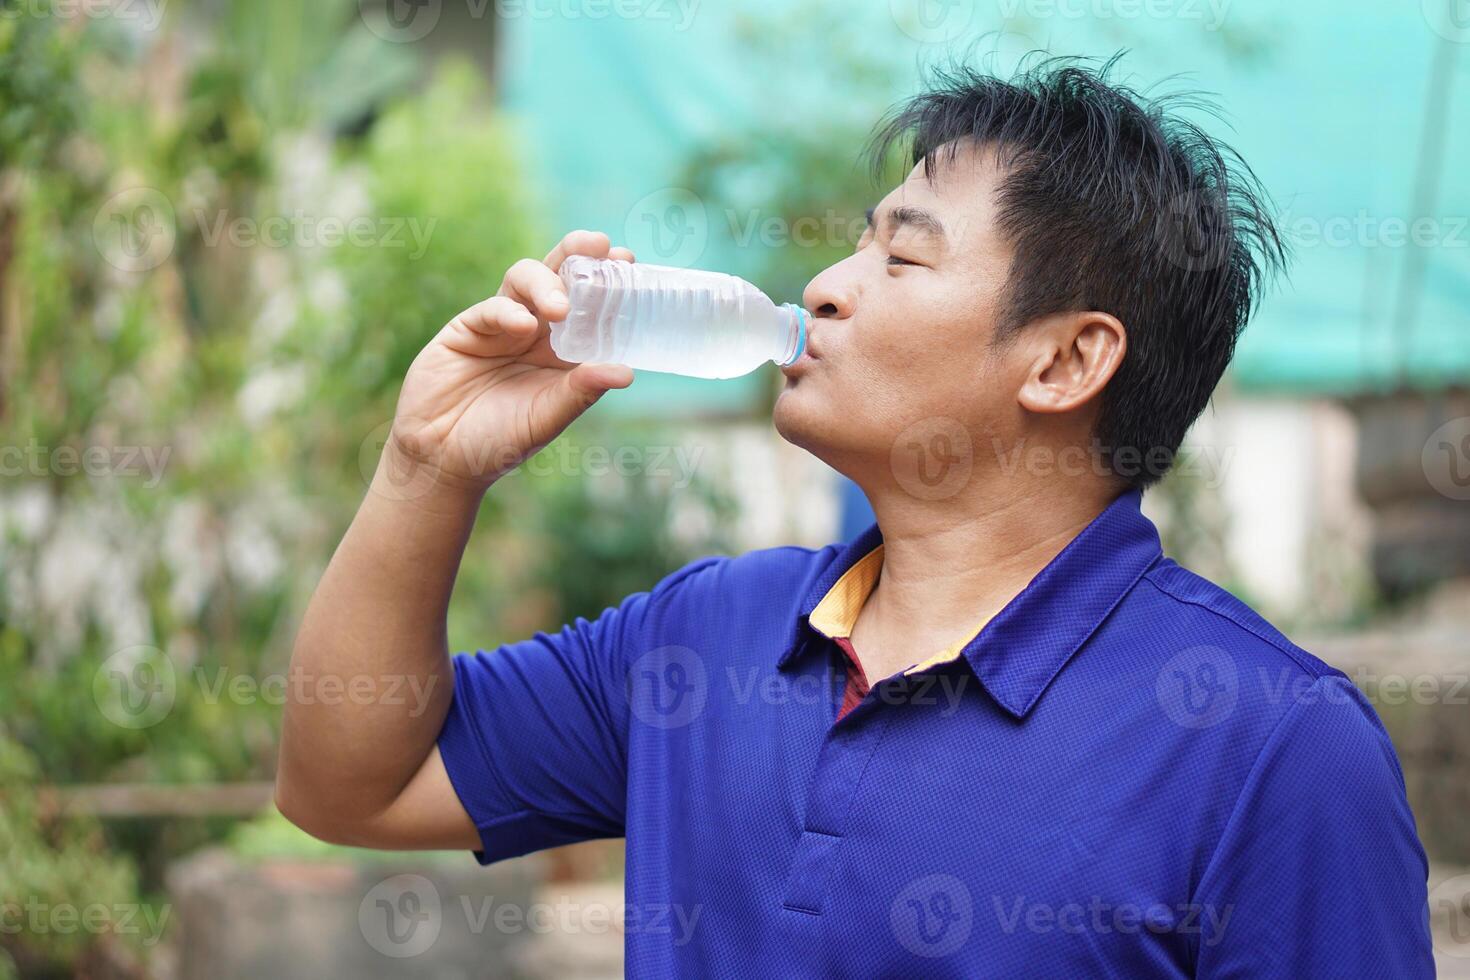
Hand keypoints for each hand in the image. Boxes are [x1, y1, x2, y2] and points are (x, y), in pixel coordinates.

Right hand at [384, 230, 634, 496]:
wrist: (443, 459)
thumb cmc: (501, 442)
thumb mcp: (547, 417)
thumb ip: (581, 391)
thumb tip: (627, 373)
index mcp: (564, 350)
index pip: (591, 305)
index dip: (609, 281)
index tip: (629, 262)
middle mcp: (536, 330)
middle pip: (559, 275)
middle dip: (578, 255)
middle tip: (601, 246)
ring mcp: (501, 325)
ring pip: (525, 279)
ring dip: (546, 284)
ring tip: (561, 308)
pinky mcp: (466, 329)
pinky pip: (490, 308)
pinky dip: (509, 312)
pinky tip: (523, 325)